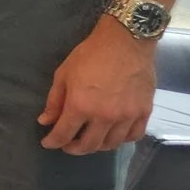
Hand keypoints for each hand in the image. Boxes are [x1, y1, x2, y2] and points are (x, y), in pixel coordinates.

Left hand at [38, 18, 156, 152]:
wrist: (126, 40)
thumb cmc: (91, 54)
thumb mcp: (64, 74)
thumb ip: (55, 101)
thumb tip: (45, 121)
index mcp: (81, 106)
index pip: (64, 134)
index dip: (53, 142)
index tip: (48, 142)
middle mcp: (104, 116)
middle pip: (88, 145)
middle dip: (74, 148)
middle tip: (68, 144)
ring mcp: (127, 116)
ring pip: (111, 144)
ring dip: (97, 146)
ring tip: (90, 139)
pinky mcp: (144, 111)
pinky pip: (134, 136)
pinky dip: (122, 140)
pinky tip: (114, 134)